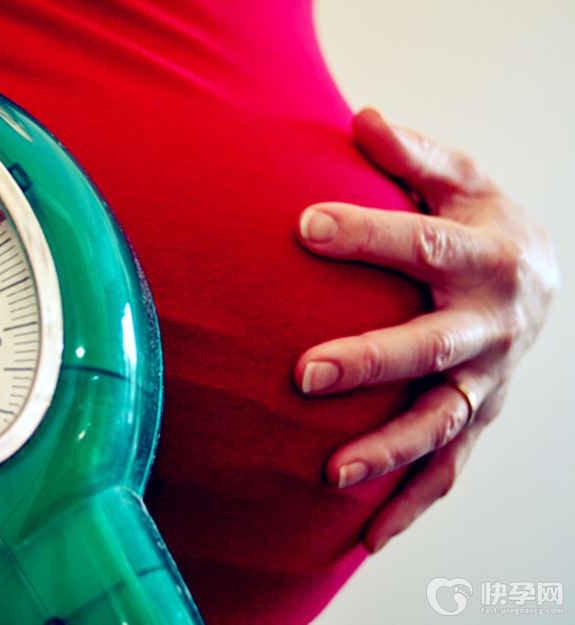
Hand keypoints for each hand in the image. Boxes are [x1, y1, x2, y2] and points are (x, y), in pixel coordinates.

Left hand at [294, 108, 558, 551]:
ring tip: (331, 474)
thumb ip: (415, 158)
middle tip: (304, 376)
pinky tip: (366, 537)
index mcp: (486, 257)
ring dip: (389, 450)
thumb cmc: (481, 224)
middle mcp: (492, 326)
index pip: (422, 244)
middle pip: (430, 348)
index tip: (304, 225)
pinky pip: (449, 469)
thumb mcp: (462, 180)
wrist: (538, 277)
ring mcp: (488, 381)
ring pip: (441, 422)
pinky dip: (411, 504)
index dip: (366, 235)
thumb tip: (361, 119)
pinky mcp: (479, 418)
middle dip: (370, 362)